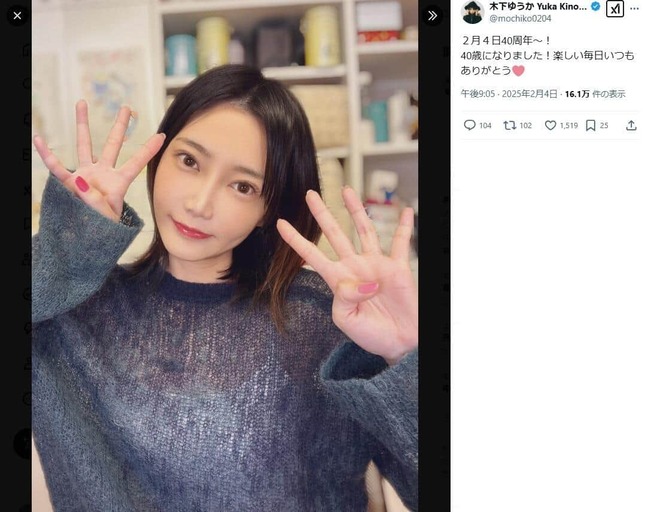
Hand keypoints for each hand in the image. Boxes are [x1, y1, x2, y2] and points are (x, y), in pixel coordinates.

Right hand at [33, 99, 165, 220]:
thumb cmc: (104, 228)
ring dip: (83, 125)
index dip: (148, 150)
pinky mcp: (70, 182)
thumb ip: (96, 202)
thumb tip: (82, 183)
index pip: (136, 164)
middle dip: (119, 126)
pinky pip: (56, 167)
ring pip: (84, 145)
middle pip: (112, 145)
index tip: (163, 136)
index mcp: (119, 183)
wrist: (90, 236)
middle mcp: (104, 174)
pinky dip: (47, 155)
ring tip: (81, 103)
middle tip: (126, 107)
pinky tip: (39, 139)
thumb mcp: (107, 218)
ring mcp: (86, 175)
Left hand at [277, 187, 417, 364]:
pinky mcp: (397, 267)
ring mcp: (376, 264)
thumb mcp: (347, 320)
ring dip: (355, 209)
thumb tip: (361, 280)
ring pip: (363, 230)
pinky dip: (404, 226)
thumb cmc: (371, 334)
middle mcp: (355, 267)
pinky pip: (401, 242)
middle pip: (335, 234)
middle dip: (322, 214)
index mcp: (338, 280)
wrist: (399, 342)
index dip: (296, 240)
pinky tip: (406, 210)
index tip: (280, 223)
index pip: (313, 255)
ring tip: (346, 189)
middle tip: (310, 194)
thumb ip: (346, 298)